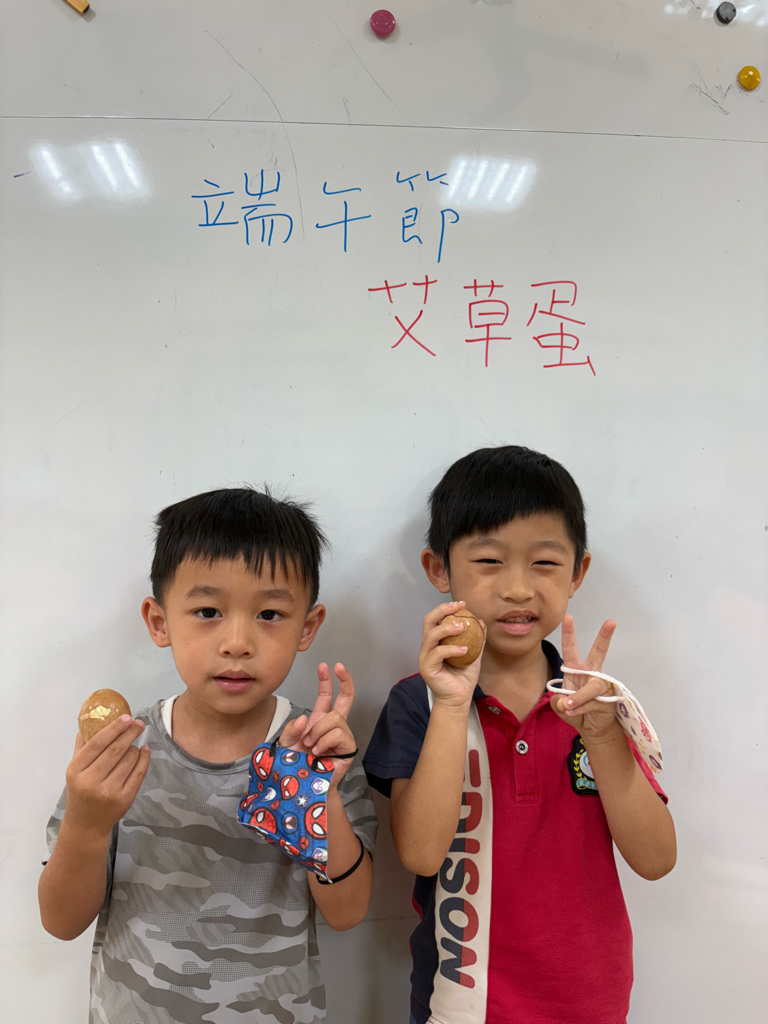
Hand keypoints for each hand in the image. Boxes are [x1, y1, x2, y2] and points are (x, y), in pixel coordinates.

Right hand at [64, 716, 150, 838]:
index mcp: (76, 770)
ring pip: (129, 759)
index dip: (113, 728)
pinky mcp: (124, 799)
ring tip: (135, 742)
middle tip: (138, 723)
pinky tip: (144, 751)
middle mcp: (92, 781)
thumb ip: (82, 748)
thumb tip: (89, 723)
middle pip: (116, 750)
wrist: (86, 825)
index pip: (97, 743)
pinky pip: (139, 773)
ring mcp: (109, 791)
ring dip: (135, 747)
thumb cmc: (80, 792)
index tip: (126, 717)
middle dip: (130, 733)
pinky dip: (144, 759)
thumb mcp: (74, 771)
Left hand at [279, 663, 356, 788]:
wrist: (303, 788)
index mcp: (319, 721)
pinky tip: (317, 753)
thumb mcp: (286, 744)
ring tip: (310, 746)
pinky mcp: (348, 749)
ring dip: (318, 731)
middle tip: (340, 667)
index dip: (326, 680)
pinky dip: (324, 741)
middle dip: (345, 680)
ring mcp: (342, 736)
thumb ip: (292, 729)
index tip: (325, 665)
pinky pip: (338, 733)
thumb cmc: (295, 767)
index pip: (326, 696)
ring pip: (334, 718)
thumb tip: (305, 719)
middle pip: (346, 698)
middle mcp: (333, 726)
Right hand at [418, 601, 485, 711]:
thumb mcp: (474, 654)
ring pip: (431, 636)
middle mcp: (427, 647)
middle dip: (442, 611)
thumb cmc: (464, 677)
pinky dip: (451, 649)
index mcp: (436, 642)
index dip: (446, 608)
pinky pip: (437, 653)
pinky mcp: (426, 668)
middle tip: (458, 607)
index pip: (436, 619)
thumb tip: (482, 622)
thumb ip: (477, 639)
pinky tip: (465, 650)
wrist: (459, 698)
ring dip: (447, 628)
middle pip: (428, 622)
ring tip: (462, 627)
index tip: (462, 603)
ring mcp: (425, 657)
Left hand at [550, 615, 617, 738]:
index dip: (568, 633)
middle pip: (599, 652)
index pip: (570, 649)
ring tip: (567, 706)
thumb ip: (557, 702)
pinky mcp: (609, 698)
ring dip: (577, 698)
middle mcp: (591, 673)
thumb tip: (565, 702)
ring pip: (590, 687)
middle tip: (611, 621)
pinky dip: (580, 709)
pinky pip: (592, 702)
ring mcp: (602, 685)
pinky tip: (573, 713)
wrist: (591, 728)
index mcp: (576, 669)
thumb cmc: (575, 711)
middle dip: (604, 637)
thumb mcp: (560, 706)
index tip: (567, 617)